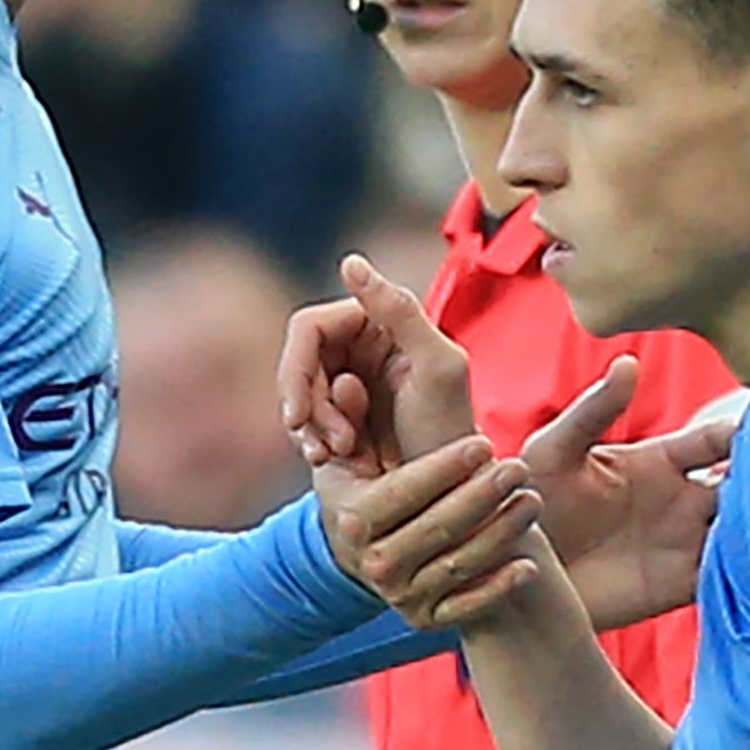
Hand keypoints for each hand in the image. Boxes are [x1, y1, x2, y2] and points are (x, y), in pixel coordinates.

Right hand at [283, 256, 478, 475]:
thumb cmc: (452, 427)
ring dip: (308, 426)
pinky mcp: (340, 410)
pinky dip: (309, 438)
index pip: (310, 327)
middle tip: (326, 446)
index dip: (295, 367)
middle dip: (306, 405)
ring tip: (336, 454)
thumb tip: (350, 262)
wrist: (454, 486)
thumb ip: (400, 311)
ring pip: (298, 391)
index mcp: (380, 320)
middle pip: (298, 362)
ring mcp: (348, 376)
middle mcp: (360, 342)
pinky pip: (304, 417)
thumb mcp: (437, 368)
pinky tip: (326, 458)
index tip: (297, 414)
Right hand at [314, 436, 540, 629]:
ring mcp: (401, 596)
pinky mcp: (427, 620)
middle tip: (517, 468)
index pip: (404, 491)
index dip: (445, 468)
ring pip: (459, 565)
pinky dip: (498, 587)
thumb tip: (348, 378)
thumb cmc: (370, 488)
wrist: (369, 554)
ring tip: (532, 501)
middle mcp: (373, 563)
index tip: (483, 444)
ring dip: (500, 534)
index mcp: (353, 520)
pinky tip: (528, 565)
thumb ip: (353, 416)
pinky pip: (468, 608)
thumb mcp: (351, 456)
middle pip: (437, 528)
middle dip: (481, 497)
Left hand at [521, 359, 739, 630]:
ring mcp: (687, 541)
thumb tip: (628, 363)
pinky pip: (731, 573)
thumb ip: (593, 411)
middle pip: (748, 481)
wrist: (517, 573)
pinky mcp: (682, 584)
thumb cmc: (527, 502)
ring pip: (748, 526)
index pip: (719, 439)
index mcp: (661, 460)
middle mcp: (684, 498)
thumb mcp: (553, 451)